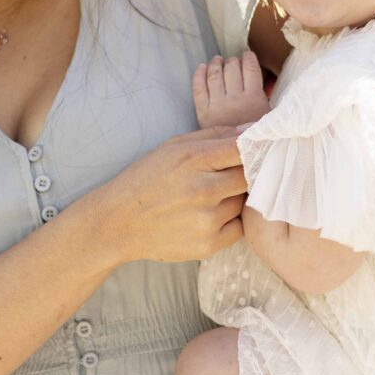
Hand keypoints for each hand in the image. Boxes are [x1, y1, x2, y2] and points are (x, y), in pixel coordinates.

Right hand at [96, 127, 247, 265]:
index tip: (257, 147)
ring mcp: (207, 220)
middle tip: (232, 173)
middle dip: (246, 172)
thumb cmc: (147, 178)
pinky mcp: (209, 244)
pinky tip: (210, 214)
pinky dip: (230, 220)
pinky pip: (239, 227)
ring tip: (211, 196)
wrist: (118, 223)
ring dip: (235, 197)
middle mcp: (203, 189)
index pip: (243, 147)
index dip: (255, 146)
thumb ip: (215, 135)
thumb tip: (253, 129)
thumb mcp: (174, 146)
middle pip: (250, 175)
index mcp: (194, 159)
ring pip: (244, 201)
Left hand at [193, 52, 269, 128]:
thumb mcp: (268, 114)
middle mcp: (235, 100)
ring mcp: (218, 105)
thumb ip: (264, 94)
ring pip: (215, 75)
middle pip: (232, 69)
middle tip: (234, 60)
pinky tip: (203, 67)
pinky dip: (199, 74)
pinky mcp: (204, 112)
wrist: (238, 156)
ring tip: (218, 60)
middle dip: (233, 60)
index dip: (248, 57)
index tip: (247, 55)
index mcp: (254, 99)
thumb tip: (261, 73)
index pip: (250, 68)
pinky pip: (199, 88)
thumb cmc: (257, 133)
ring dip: (216, 63)